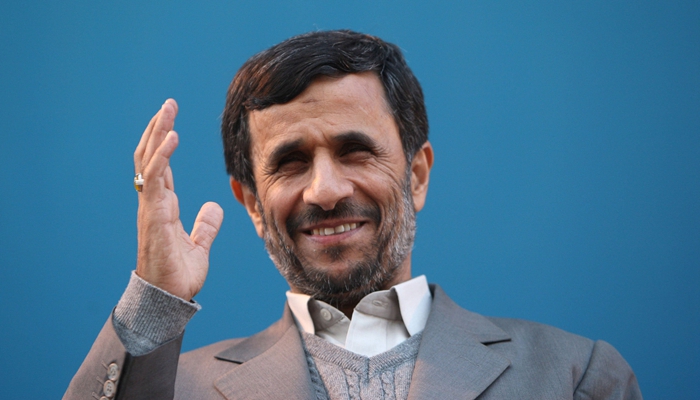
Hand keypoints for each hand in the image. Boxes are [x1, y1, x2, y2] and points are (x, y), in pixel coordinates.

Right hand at [133, 99, 223, 300]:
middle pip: (151, 156)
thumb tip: (214, 207)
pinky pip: (155, 178)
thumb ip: (205, 226)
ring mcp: (151, 207)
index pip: (161, 166)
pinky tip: (171, 135)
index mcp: (163, 206)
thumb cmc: (178, 275)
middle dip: (158, 128)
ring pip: (149, 160)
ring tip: (168, 109)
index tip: (172, 120)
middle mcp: (153, 202)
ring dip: (158, 132)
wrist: (169, 299)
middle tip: (169, 103)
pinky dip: (162, 154)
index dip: (164, 142)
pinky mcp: (153, 215)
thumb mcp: (199, 246)